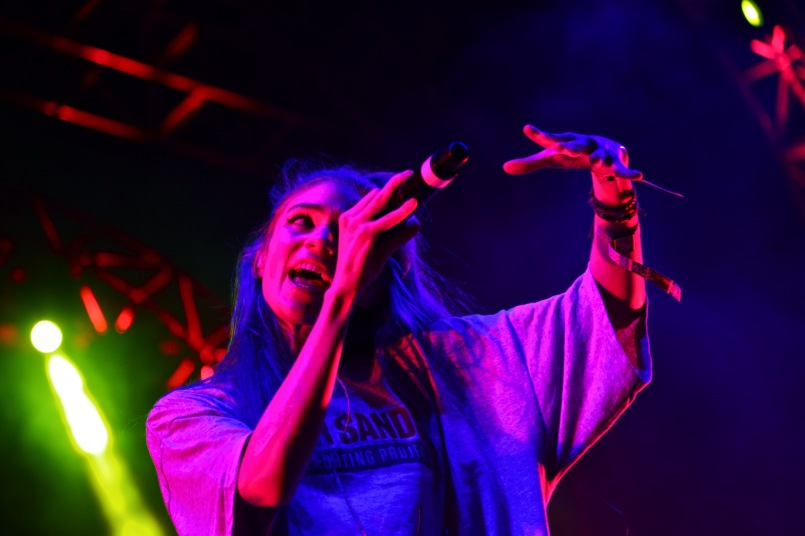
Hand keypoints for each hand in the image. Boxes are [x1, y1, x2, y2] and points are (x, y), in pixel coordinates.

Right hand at [331, 171, 419, 300]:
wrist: (346, 286)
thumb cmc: (361, 269)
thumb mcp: (379, 247)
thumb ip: (396, 234)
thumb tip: (416, 224)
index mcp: (349, 219)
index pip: (371, 199)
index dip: (387, 190)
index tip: (401, 182)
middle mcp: (350, 218)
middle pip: (376, 195)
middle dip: (393, 182)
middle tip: (407, 173)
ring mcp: (357, 224)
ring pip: (382, 202)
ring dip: (398, 189)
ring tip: (410, 179)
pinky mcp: (366, 233)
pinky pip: (389, 220)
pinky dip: (402, 212)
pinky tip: (413, 204)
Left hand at [503, 124, 641, 181]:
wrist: (602, 147)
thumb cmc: (571, 153)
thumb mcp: (552, 159)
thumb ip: (529, 163)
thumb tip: (504, 167)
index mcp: (566, 141)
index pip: (550, 139)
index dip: (540, 135)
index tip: (527, 129)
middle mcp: (583, 142)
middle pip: (576, 144)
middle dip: (570, 146)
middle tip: (561, 148)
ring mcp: (600, 150)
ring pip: (599, 155)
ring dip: (598, 158)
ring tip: (596, 163)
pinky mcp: (615, 160)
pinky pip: (622, 168)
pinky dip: (629, 172)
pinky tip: (639, 175)